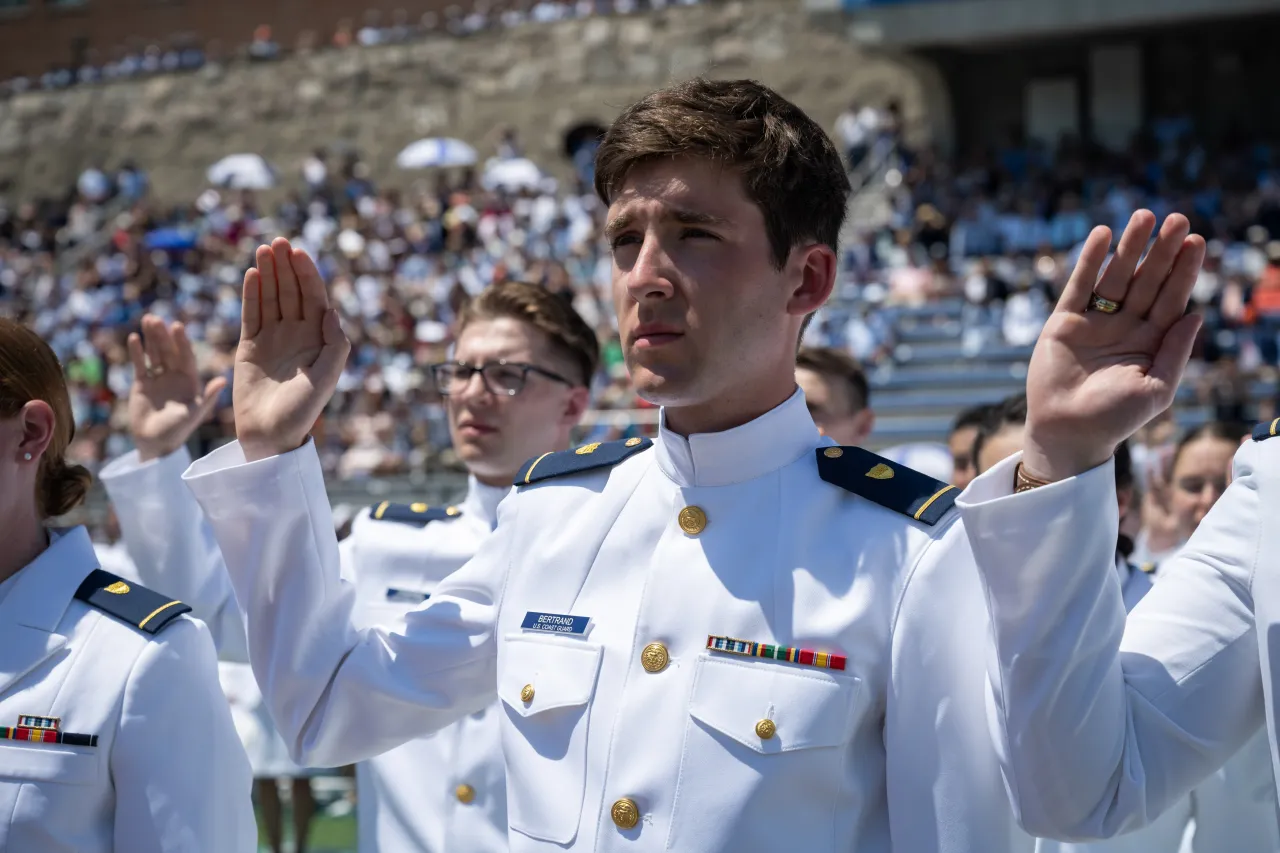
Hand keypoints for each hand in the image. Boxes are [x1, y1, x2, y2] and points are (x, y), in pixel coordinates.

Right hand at [127, 315, 227, 461]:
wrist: (156, 443)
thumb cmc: (179, 430)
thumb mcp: (195, 413)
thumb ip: (207, 396)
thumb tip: (224, 380)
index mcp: (190, 380)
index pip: (186, 356)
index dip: (181, 342)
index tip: (177, 326)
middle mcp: (176, 376)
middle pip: (169, 351)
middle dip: (163, 335)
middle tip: (157, 318)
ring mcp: (159, 378)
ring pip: (155, 353)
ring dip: (151, 338)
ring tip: (147, 320)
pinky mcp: (142, 383)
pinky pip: (140, 364)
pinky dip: (137, 352)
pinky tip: (134, 338)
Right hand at [234, 237, 349, 461]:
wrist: (270, 435)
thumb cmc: (302, 411)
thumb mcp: (326, 379)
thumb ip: (335, 345)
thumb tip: (331, 311)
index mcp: (318, 340)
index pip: (314, 298)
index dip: (307, 275)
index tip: (298, 253)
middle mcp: (297, 334)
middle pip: (291, 292)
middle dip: (285, 267)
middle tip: (277, 242)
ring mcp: (273, 338)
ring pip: (270, 298)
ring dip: (268, 274)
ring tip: (263, 250)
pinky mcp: (250, 346)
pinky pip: (251, 314)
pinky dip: (251, 294)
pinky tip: (251, 273)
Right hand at [1023, 210, 1205, 480]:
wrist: (1067, 432)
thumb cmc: (1114, 418)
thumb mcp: (1156, 389)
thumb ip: (1175, 352)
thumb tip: (1195, 314)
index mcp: (1150, 341)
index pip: (1172, 298)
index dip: (1185, 270)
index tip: (1198, 242)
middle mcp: (1125, 325)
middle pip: (1148, 280)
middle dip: (1163, 251)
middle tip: (1179, 220)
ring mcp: (1095, 321)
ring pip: (1116, 276)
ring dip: (1130, 246)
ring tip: (1144, 217)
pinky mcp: (1065, 321)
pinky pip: (1079, 285)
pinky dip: (1090, 260)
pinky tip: (1103, 235)